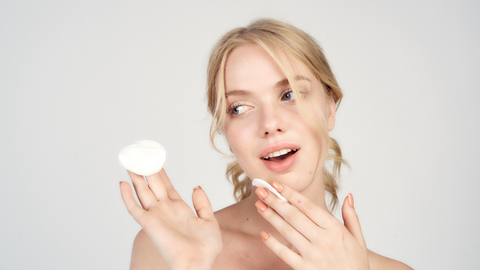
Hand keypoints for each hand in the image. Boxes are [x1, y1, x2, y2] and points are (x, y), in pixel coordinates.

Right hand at [120, 169, 221, 269]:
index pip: (166, 185)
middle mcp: (165, 210)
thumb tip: (196, 186)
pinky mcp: (149, 224)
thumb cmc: (205, 250)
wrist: (198, 264)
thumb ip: (202, 203)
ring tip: (130, 162)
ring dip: (136, 177)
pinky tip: (122, 184)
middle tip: (140, 154)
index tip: (155, 159)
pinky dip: (127, 197)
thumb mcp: (210, 221)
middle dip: (147, 169)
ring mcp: (156, 216)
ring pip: (143, 192)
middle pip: (153, 184)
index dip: (160, 172)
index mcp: (180, 208)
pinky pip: (134, 208)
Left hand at [254, 182, 368, 269]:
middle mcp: (323, 240)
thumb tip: (348, 196)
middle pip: (294, 215)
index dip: (291, 194)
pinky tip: (263, 235)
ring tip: (259, 205)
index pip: (308, 207)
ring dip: (271, 217)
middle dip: (276, 200)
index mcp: (335, 230)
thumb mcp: (358, 240)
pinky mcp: (305, 269)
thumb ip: (351, 217)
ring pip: (287, 231)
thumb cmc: (355, 264)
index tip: (277, 185)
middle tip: (262, 190)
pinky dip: (273, 244)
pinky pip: (285, 254)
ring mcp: (313, 255)